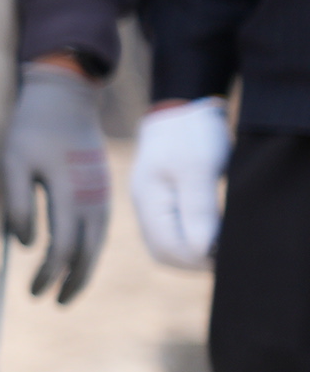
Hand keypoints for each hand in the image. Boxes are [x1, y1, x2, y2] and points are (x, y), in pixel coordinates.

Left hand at [3, 60, 111, 302]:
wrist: (65, 98)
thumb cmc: (31, 129)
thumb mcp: (12, 162)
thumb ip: (18, 204)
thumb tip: (27, 245)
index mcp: (71, 193)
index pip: (64, 247)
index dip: (49, 274)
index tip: (32, 292)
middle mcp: (94, 198)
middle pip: (88, 253)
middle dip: (71, 282)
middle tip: (52, 302)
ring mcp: (102, 194)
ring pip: (99, 244)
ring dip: (84, 271)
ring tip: (67, 292)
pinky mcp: (103, 189)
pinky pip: (101, 229)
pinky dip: (91, 250)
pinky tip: (78, 260)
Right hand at [132, 95, 229, 271]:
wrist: (180, 110)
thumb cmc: (190, 135)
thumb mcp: (198, 169)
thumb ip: (198, 210)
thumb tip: (200, 250)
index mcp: (148, 200)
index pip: (168, 249)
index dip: (198, 259)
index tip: (227, 255)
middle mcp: (144, 208)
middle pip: (164, 253)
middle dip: (194, 261)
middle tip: (225, 256)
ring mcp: (150, 206)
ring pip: (166, 246)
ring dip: (192, 253)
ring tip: (219, 247)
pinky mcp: (161, 202)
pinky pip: (171, 233)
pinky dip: (190, 240)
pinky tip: (210, 234)